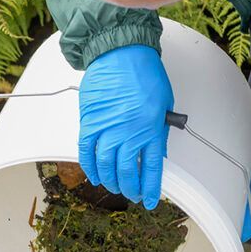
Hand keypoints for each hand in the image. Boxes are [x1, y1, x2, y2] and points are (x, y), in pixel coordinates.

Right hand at [77, 44, 174, 208]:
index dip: (150, 188)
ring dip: (110, 181)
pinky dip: (90, 167)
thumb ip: (159, 130)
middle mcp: (129, 132)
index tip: (150, 199)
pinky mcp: (89, 122)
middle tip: (131, 194)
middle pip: (127, 171)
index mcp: (151, 128)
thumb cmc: (144, 72)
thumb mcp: (164, 104)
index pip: (152, 168)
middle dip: (130, 188)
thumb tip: (157, 153)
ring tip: (114, 186)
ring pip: (106, 165)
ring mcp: (107, 128)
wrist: (120, 52)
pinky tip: (95, 175)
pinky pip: (87, 151)